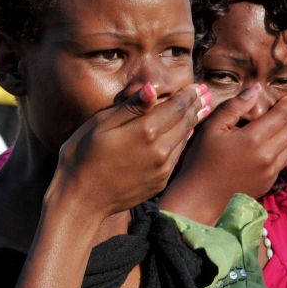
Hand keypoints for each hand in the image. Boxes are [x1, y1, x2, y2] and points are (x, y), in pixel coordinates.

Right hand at [48, 82, 210, 218]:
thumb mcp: (100, 124)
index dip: (188, 95)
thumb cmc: (82, 157)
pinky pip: (177, 156)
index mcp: (145, 131)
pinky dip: (184, 141)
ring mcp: (162, 169)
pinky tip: (186, 134)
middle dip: (196, 105)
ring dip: (194, 122)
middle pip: (184, 122)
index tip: (197, 86)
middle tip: (206, 93)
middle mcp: (160, 150)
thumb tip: (152, 88)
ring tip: (203, 109)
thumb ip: (130, 108)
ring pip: (184, 139)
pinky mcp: (160, 182)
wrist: (80, 201)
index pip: (175, 106)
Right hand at [161, 84, 286, 224]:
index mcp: (253, 139)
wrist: (200, 196)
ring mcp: (270, 171)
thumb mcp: (213, 127)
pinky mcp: (269, 181)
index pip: (279, 116)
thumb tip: (256, 89)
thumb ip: (235, 106)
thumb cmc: (202, 159)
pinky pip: (286, 159)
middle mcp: (267, 155)